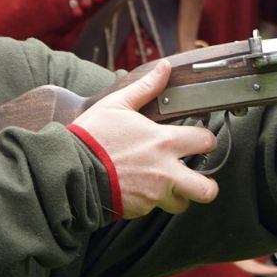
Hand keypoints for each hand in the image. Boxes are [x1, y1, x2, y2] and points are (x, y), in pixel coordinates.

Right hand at [70, 60, 220, 217]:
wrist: (70, 170)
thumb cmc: (91, 137)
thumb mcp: (117, 105)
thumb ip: (145, 87)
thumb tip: (164, 67)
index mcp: (164, 142)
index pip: (206, 142)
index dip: (205, 141)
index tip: (199, 142)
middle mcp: (165, 171)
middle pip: (207, 188)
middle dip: (206, 184)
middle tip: (196, 176)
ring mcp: (154, 194)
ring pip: (183, 204)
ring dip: (179, 197)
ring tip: (168, 187)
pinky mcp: (140, 209)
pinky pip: (155, 209)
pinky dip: (151, 201)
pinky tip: (138, 189)